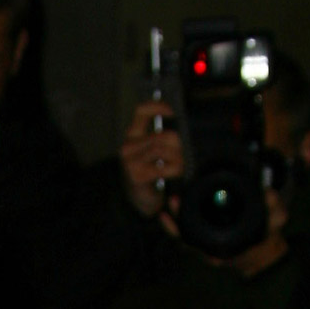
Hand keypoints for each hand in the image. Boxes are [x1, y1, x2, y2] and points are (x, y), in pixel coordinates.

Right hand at [120, 100, 181, 218]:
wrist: (137, 202)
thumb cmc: (148, 174)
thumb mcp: (150, 152)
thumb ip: (158, 137)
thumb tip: (177, 124)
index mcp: (132, 137)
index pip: (141, 111)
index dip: (157, 107)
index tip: (171, 112)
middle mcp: (128, 147)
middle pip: (162, 135)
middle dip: (178, 145)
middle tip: (181, 155)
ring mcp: (131, 162)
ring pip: (162, 149)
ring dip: (177, 158)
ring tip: (179, 166)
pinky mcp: (137, 176)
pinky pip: (163, 167)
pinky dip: (174, 170)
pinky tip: (175, 174)